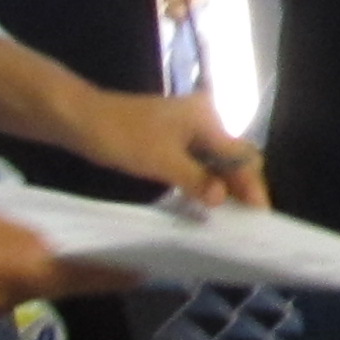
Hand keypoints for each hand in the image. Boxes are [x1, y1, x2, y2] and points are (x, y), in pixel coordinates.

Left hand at [58, 88, 270, 208]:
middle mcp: (204, 121)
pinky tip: (203, 201)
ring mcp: (188, 129)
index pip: (243, 155)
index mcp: (208, 120)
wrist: (81, 119)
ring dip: (223, 186)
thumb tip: (222, 200)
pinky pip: (199, 162)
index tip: (258, 215)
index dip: (252, 185)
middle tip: (245, 220)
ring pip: (216, 161)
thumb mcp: (161, 161)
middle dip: (242, 186)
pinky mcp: (172, 140)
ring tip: (229, 216)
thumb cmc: (122, 136)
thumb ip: (197, 180)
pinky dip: (205, 181)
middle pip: (234, 157)